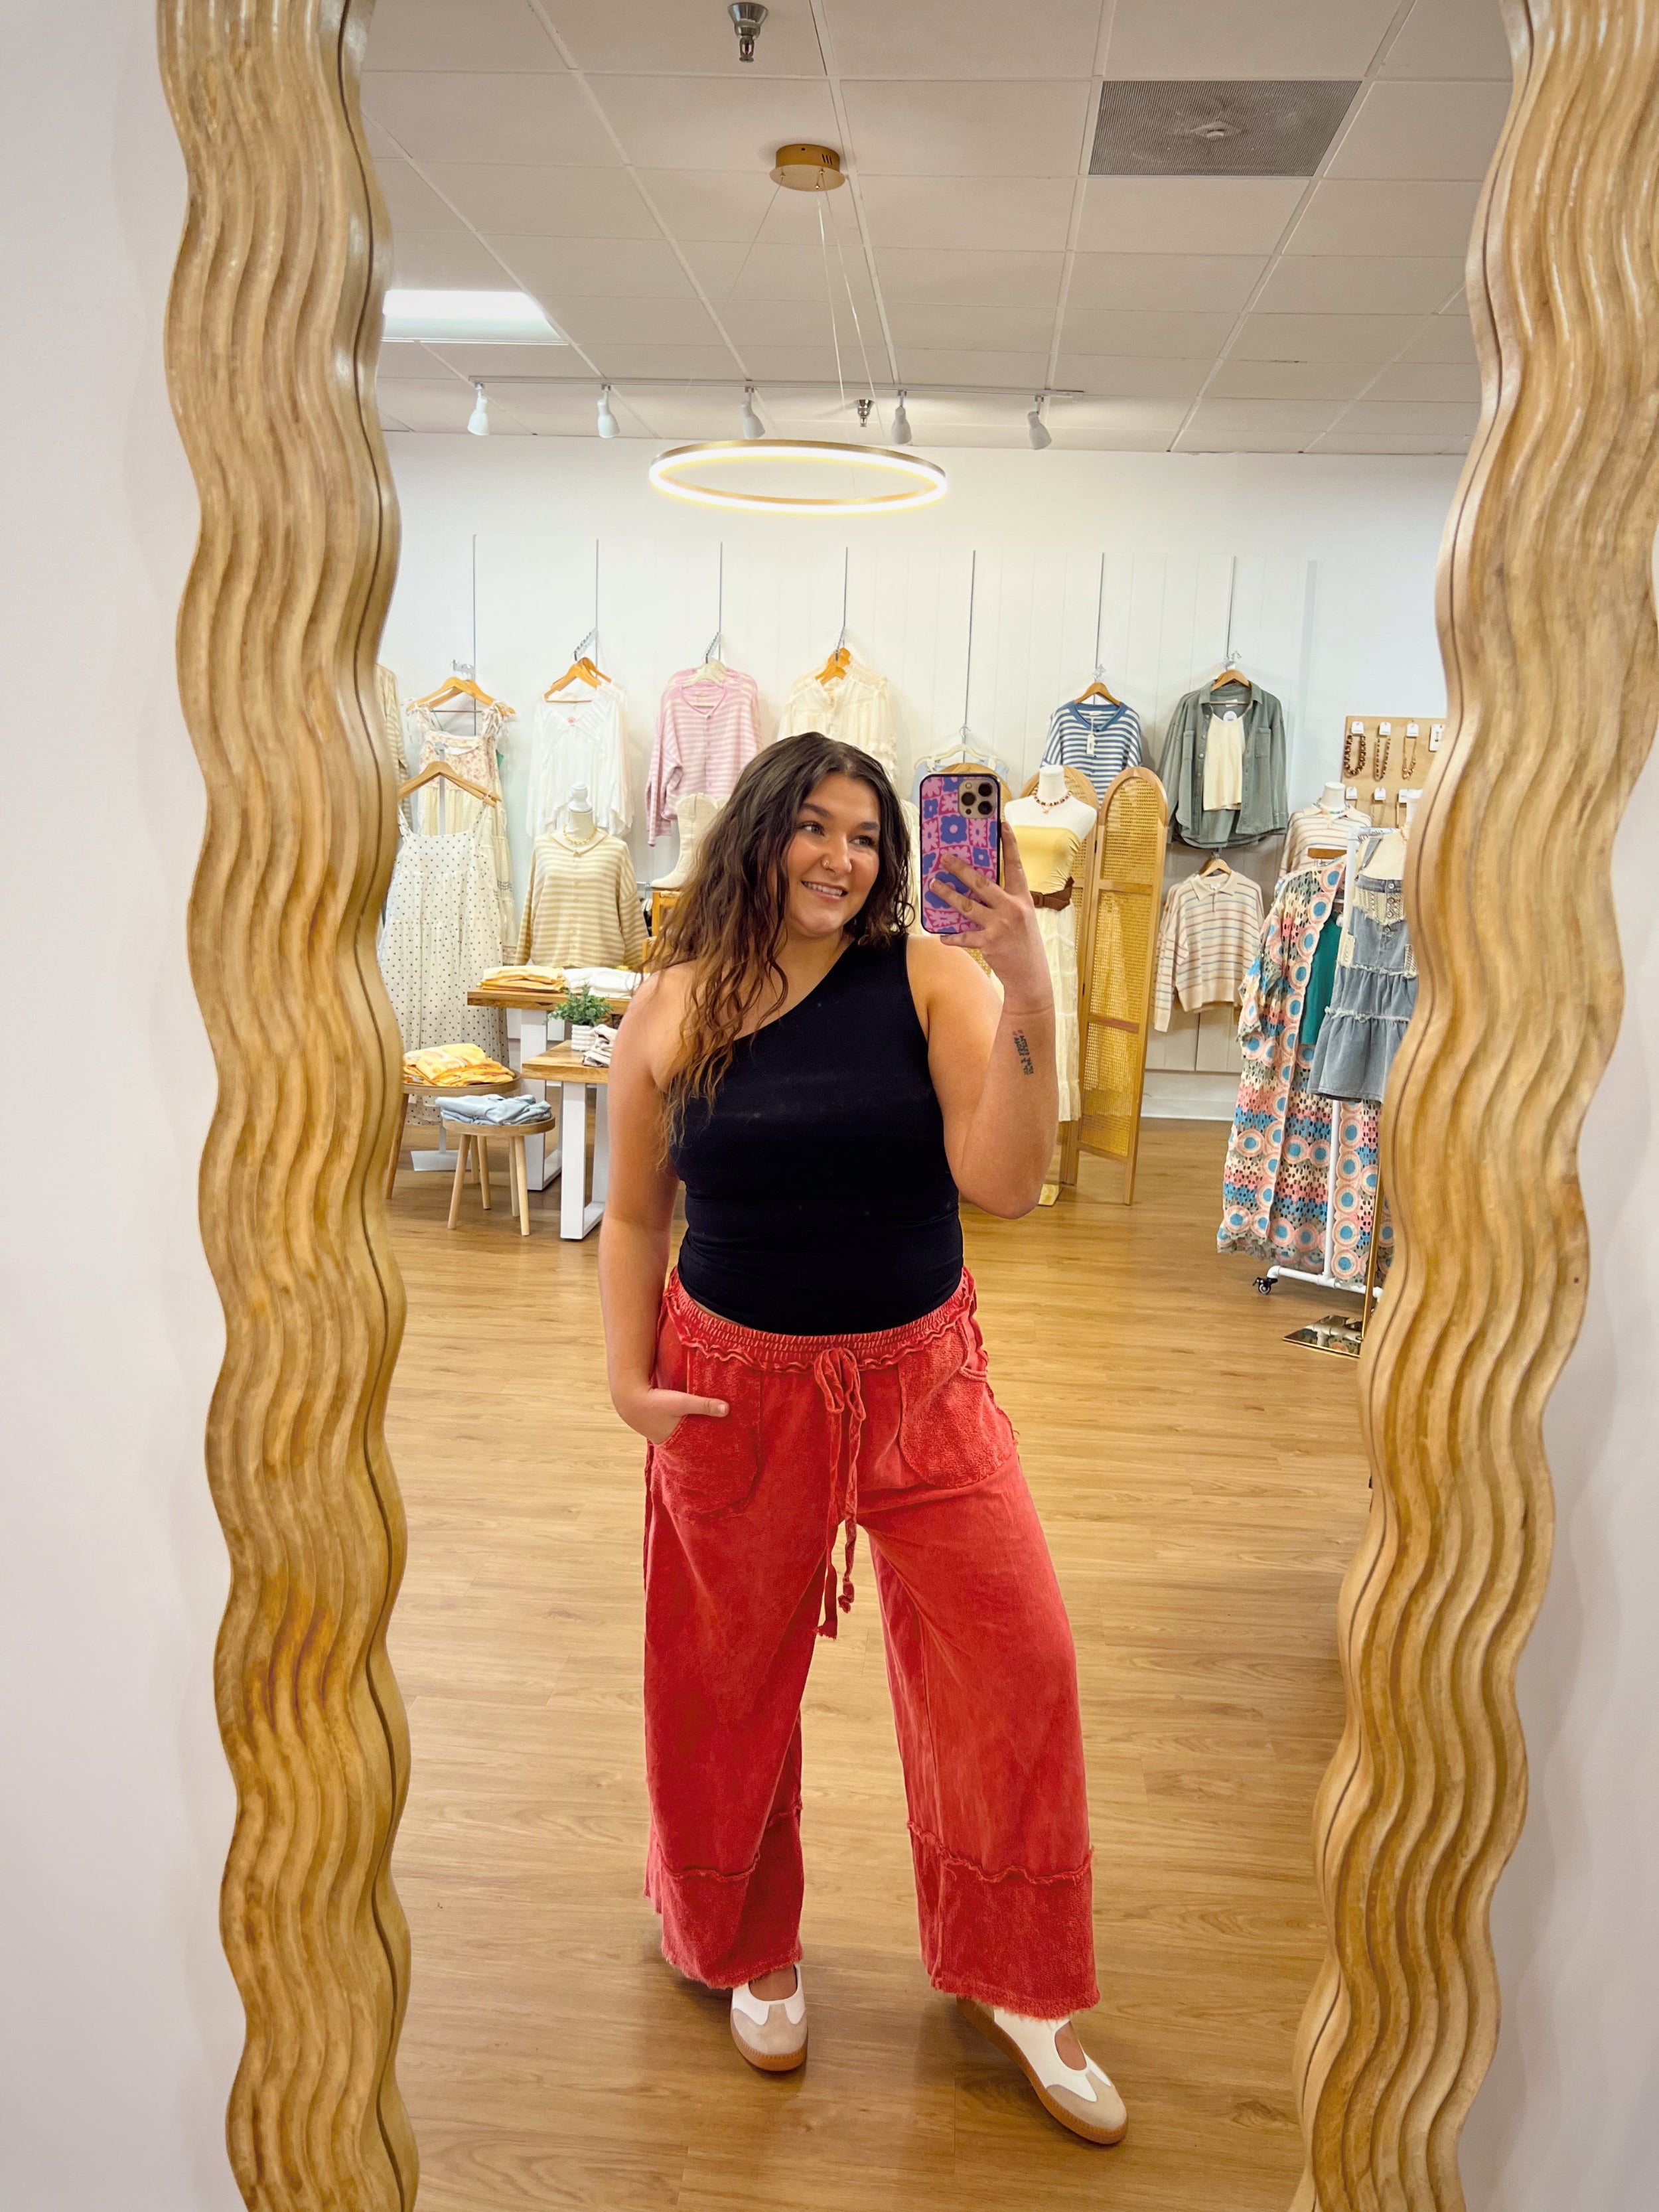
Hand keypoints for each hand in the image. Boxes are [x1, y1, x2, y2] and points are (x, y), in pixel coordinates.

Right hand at [613, 1384, 728, 1444]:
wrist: (629, 1398)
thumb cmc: (656, 1402)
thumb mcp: (681, 1402)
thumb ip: (703, 1404)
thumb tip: (727, 1409)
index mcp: (677, 1442)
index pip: (698, 1454)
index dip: (711, 1455)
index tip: (726, 1458)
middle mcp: (671, 1442)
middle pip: (693, 1449)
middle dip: (705, 1450)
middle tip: (725, 1454)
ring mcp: (665, 1436)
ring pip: (685, 1440)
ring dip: (696, 1439)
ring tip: (714, 1443)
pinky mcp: (662, 1427)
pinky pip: (679, 1432)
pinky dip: (687, 1431)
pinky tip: (694, 1428)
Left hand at [931, 823, 1053, 1008]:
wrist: (1031, 975)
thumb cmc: (1024, 943)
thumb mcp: (1022, 917)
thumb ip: (1005, 901)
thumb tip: (977, 888)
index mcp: (1022, 898)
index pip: (1016, 865)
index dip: (1010, 843)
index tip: (1002, 823)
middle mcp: (1012, 908)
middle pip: (981, 883)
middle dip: (960, 869)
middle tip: (944, 858)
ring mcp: (1000, 925)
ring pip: (967, 905)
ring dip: (947, 894)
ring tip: (933, 885)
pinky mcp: (989, 943)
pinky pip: (964, 936)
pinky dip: (952, 936)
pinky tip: (941, 935)